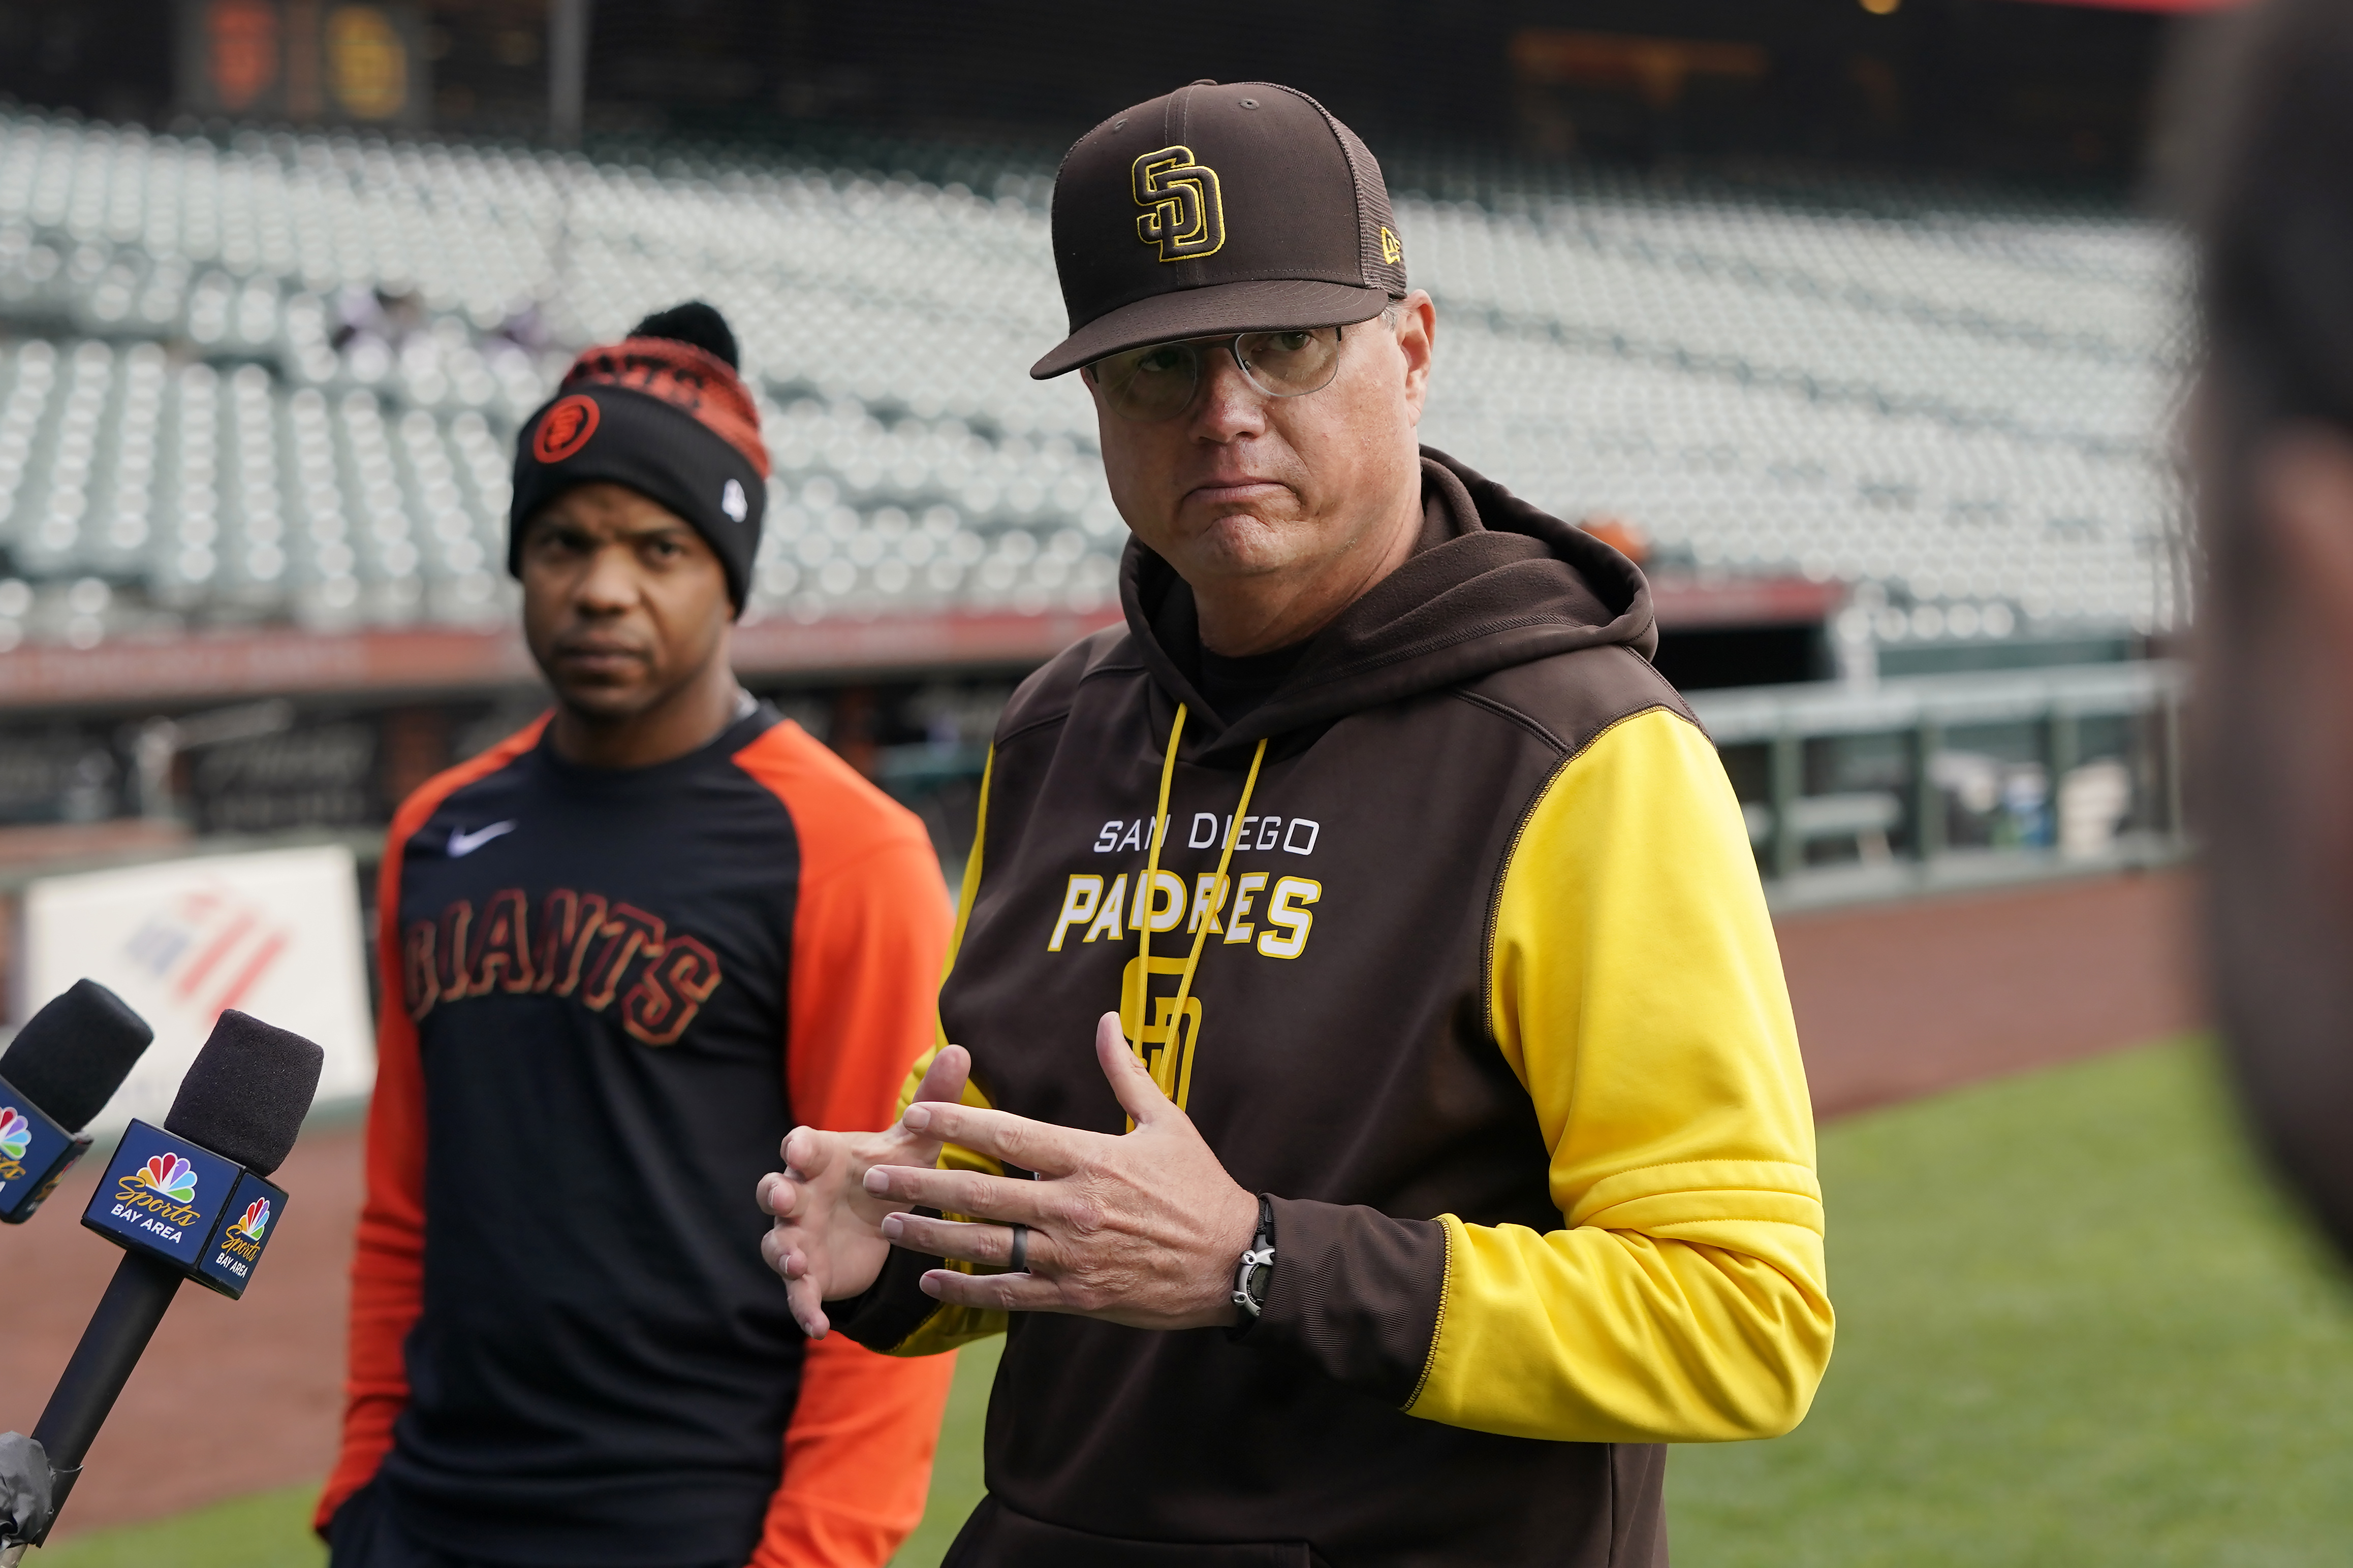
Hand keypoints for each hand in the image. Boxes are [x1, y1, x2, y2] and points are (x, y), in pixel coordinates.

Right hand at [757, 1044, 971, 1337]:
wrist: (878, 1225)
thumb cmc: (886, 1174)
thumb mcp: (913, 1143)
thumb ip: (933, 1101)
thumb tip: (960, 1048)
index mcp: (822, 1159)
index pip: (800, 1146)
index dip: (797, 1148)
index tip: (799, 1148)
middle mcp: (800, 1195)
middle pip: (773, 1190)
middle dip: (774, 1192)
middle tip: (782, 1197)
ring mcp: (798, 1236)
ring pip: (778, 1243)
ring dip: (783, 1253)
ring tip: (797, 1262)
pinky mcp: (808, 1274)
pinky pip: (797, 1294)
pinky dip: (803, 1308)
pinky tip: (817, 1326)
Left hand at [861, 1012, 1259, 1330]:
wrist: (1235, 1261)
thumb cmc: (1200, 1187)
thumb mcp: (1167, 1122)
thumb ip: (1126, 1073)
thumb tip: (1106, 1020)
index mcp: (1090, 1157)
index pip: (1009, 1133)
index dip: (956, 1121)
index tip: (915, 1112)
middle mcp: (1072, 1205)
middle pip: (980, 1189)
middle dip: (921, 1181)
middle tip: (874, 1173)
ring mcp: (1070, 1254)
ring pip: (984, 1243)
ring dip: (930, 1235)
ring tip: (887, 1224)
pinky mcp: (1075, 1295)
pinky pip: (1009, 1293)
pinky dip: (966, 1289)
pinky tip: (929, 1282)